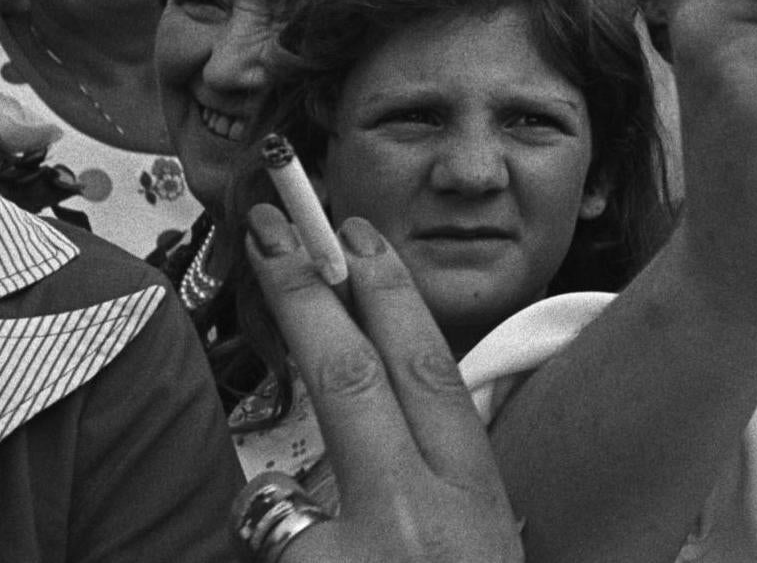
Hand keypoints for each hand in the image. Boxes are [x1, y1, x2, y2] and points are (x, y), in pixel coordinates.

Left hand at [245, 206, 522, 562]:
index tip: (358, 239)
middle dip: (303, 294)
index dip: (389, 295)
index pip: (426, 371)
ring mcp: (352, 557)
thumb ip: (445, 491)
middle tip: (270, 229)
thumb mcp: (484, 547)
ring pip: (286, 499)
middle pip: (349, 378)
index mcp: (474, 499)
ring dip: (294, 522)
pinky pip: (270, 554)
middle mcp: (416, 517)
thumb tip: (403, 449)